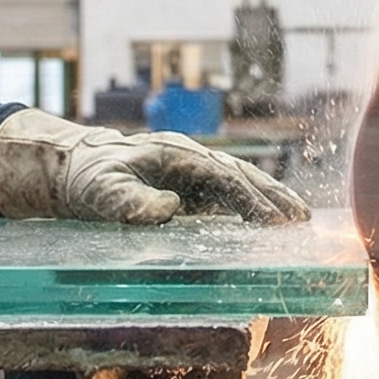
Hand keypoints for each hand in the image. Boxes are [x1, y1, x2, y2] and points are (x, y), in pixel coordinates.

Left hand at [0, 108, 308, 225]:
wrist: (77, 168)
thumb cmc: (89, 179)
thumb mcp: (101, 192)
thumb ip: (130, 201)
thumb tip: (169, 209)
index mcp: (176, 155)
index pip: (223, 178)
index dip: (250, 200)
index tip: (272, 222)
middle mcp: (191, 159)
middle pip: (241, 175)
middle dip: (273, 196)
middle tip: (301, 220)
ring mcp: (193, 172)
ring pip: (241, 182)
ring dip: (270, 198)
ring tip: (300, 219)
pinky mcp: (191, 188)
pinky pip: (229, 196)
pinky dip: (253, 207)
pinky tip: (270, 223)